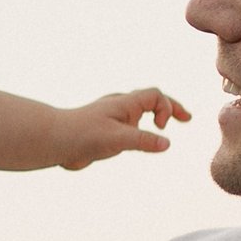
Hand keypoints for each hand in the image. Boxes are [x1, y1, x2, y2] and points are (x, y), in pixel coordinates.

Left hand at [43, 86, 190, 170]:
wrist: (53, 141)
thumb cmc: (82, 135)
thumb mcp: (117, 139)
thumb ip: (143, 141)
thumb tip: (168, 144)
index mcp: (125, 104)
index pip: (155, 96)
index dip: (167, 108)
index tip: (161, 128)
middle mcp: (120, 108)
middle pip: (151, 101)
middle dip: (170, 109)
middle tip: (187, 118)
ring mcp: (112, 119)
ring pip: (139, 113)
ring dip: (156, 117)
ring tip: (165, 128)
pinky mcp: (105, 132)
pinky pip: (129, 127)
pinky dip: (141, 130)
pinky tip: (141, 141)